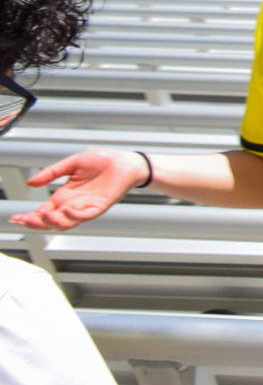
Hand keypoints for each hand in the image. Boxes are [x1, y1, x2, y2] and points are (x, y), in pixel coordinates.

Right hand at [10, 149, 146, 230]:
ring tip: (42, 214)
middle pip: (50, 222)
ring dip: (52, 222)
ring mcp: (86, 208)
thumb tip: (30, 183)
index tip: (15, 218)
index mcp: (64, 197)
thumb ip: (52, 173)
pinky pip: (85, 216)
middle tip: (23, 220)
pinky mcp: (99, 206)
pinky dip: (74, 216)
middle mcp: (73, 205)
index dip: (29, 217)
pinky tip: (65, 209)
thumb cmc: (102, 161)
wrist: (126, 161)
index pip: (43, 212)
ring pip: (65, 223)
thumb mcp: (72, 164)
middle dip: (35, 223)